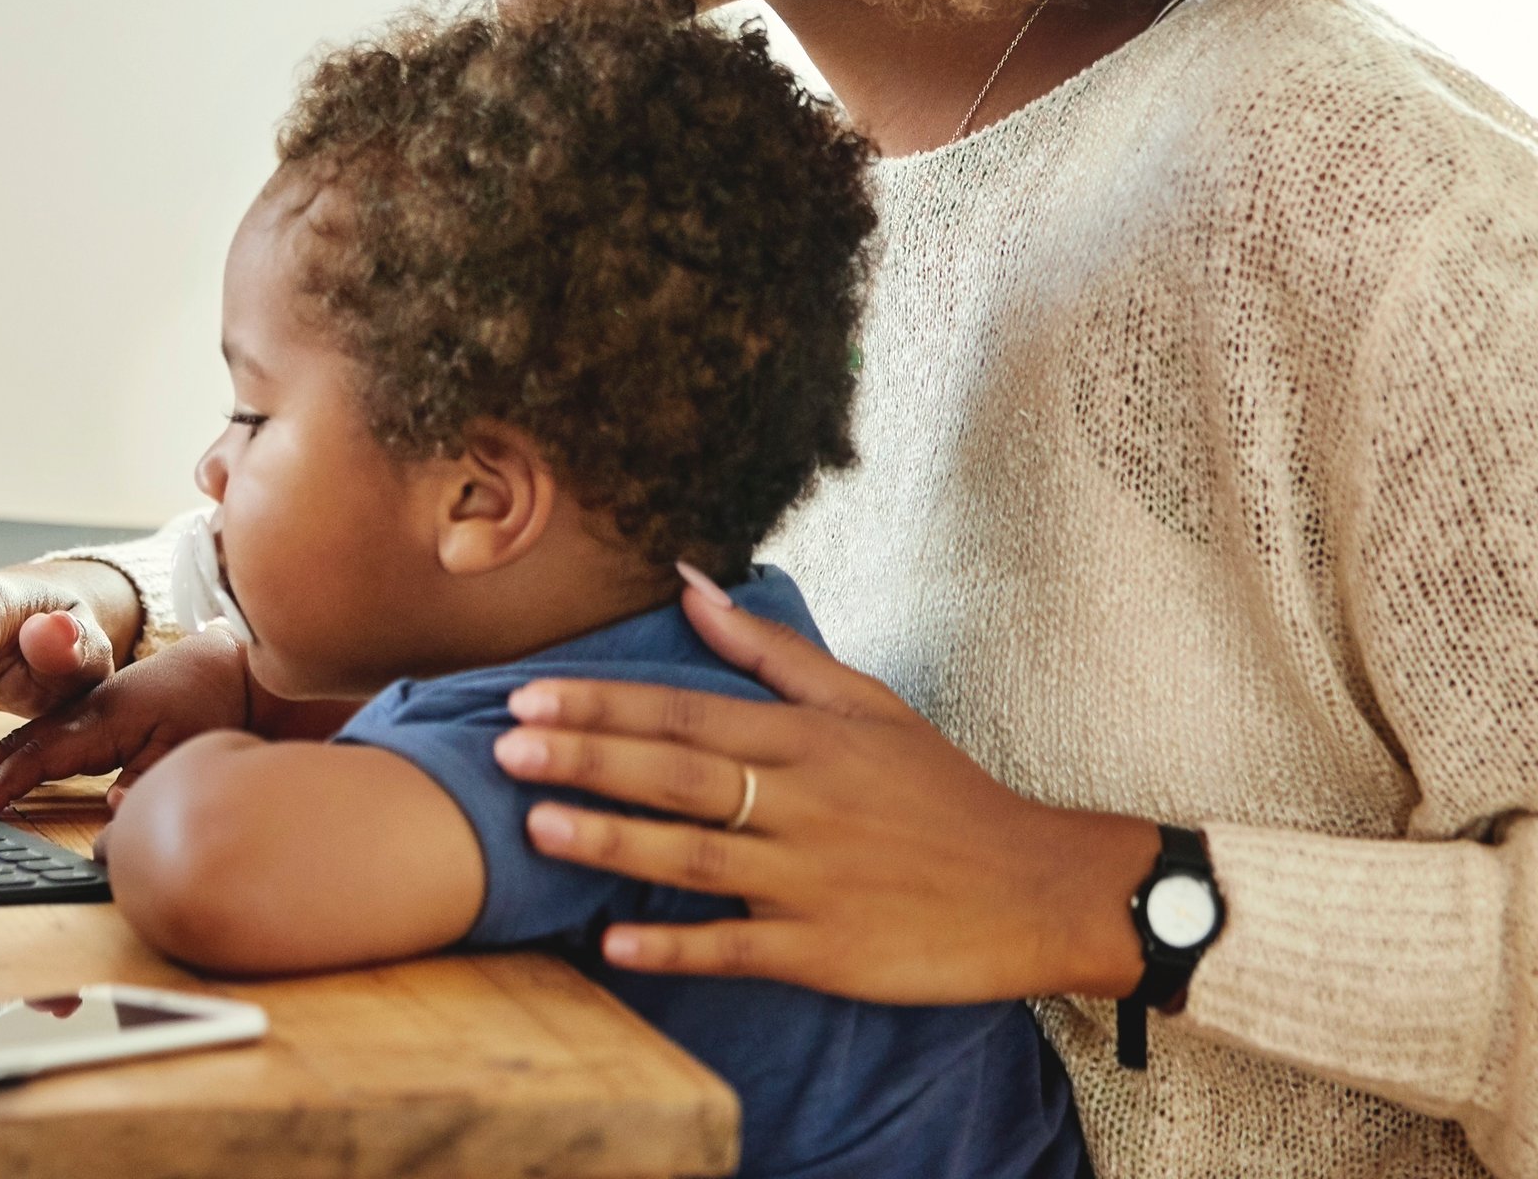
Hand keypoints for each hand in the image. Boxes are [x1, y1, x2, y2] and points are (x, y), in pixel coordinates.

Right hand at [0, 627, 363, 812]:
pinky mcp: (84, 716)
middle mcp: (81, 712)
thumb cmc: (210, 701)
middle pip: (17, 745)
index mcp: (101, 716)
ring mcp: (79, 711)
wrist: (230, 664)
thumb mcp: (188, 745)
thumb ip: (150, 780)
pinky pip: (31, 738)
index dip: (5, 782)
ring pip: (19, 740)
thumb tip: (117, 815)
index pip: (41, 752)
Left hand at [494, 565, 1163, 1002]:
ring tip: (536, 829)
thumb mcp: (867, 705)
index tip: (527, 695)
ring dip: (611, 844)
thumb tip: (690, 586)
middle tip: (504, 749)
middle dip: (587, 760)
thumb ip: (771, 651)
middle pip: (678, 775)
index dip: (603, 704)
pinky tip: (614, 945)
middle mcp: (804, 804)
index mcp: (810, 739)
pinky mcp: (827, 952)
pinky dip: (676, 947)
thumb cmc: (942, 792)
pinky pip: (738, 947)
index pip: (687, 713)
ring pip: (695, 858)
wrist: (1033, 887)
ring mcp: (813, 881)